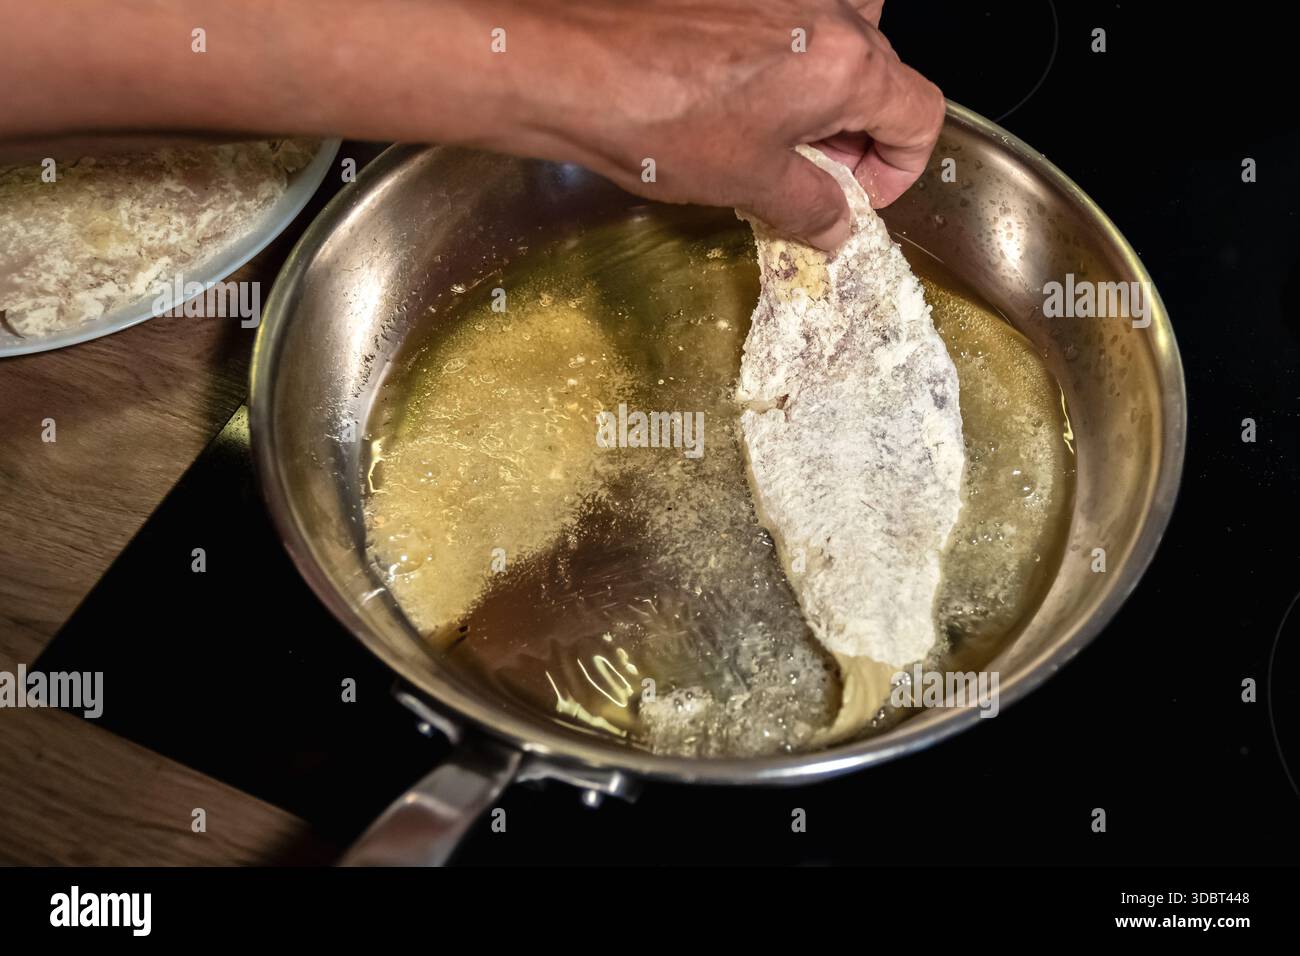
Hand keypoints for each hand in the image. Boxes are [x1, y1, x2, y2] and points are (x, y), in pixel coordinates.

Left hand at [488, 0, 943, 249]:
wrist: (570, 65)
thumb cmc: (653, 115)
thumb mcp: (748, 183)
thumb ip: (812, 208)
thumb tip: (837, 225)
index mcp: (847, 63)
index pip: (920, 116)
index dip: (898, 170)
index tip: (855, 196)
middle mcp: (827, 10)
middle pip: (882, 74)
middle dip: (857, 133)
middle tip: (811, 174)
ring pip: (842, 38)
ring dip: (827, 88)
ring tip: (777, 130)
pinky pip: (792, 19)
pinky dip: (785, 57)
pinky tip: (737, 93)